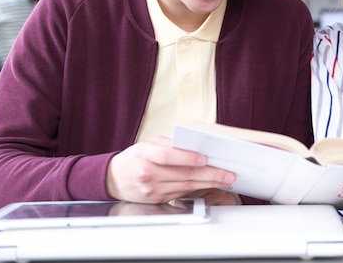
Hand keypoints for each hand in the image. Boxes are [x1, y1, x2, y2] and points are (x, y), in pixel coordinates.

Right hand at [106, 136, 235, 203]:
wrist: (114, 178)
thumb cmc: (136, 157)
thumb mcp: (149, 144)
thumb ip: (170, 144)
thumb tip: (196, 146)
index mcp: (145, 155)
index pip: (168, 156)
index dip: (187, 158)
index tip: (205, 159)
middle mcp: (148, 173)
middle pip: (182, 174)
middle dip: (209, 174)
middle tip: (227, 173)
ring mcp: (153, 189)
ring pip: (186, 186)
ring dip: (209, 183)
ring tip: (225, 180)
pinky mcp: (158, 199)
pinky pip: (182, 193)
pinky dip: (199, 189)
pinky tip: (211, 185)